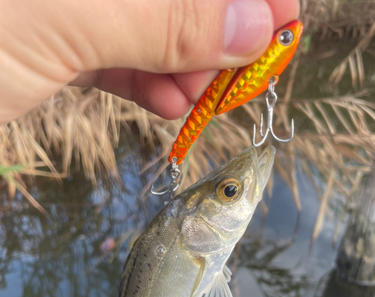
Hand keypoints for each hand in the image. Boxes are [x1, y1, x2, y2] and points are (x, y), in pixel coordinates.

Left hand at [0, 0, 298, 124]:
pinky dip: (148, 85)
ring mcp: (63, 5)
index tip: (280, 17)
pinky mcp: (48, 41)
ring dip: (186, 64)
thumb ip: (165, 15)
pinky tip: (174, 109)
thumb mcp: (69, 12)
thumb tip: (255, 25)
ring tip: (212, 99)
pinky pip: (113, 57)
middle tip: (250, 69)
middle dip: (215, 26)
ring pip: (144, 24)